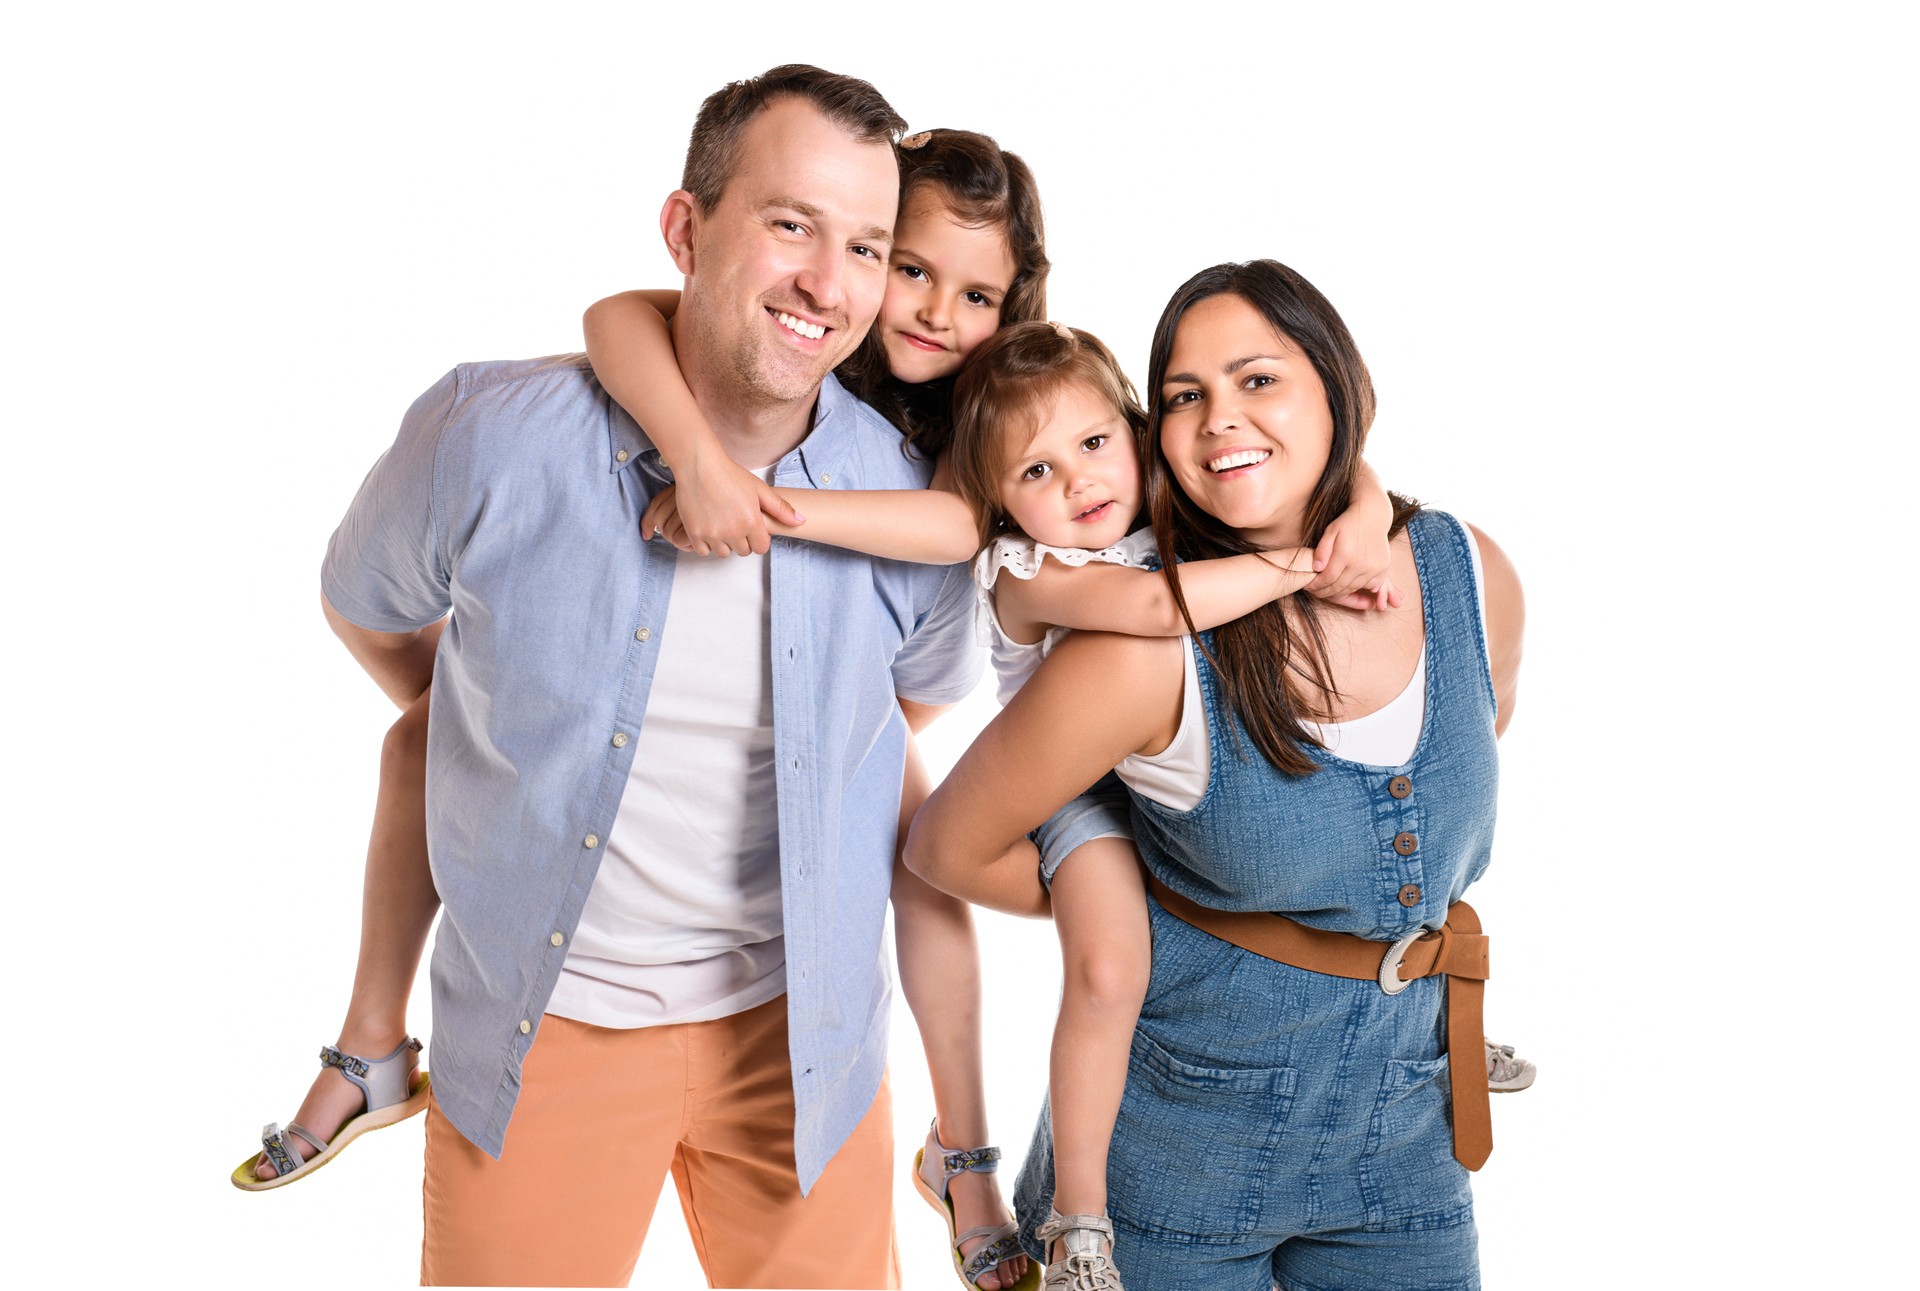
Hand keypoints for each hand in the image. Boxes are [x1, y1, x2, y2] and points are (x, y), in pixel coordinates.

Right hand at [642, 458, 804, 555]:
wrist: (699, 465)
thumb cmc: (729, 474)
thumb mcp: (759, 488)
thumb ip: (780, 508)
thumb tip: (800, 521)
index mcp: (751, 522)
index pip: (761, 548)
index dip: (758, 539)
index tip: (752, 528)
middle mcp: (733, 531)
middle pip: (743, 551)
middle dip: (742, 540)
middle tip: (735, 522)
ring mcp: (713, 534)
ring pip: (724, 553)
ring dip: (724, 543)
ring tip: (721, 524)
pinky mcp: (695, 534)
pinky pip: (704, 551)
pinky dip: (706, 544)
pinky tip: (708, 528)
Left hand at [1307, 516, 1401, 610]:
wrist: (1373, 516)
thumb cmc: (1348, 523)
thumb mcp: (1330, 531)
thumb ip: (1322, 550)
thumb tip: (1316, 569)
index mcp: (1346, 555)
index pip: (1328, 579)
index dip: (1316, 586)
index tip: (1308, 587)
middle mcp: (1361, 564)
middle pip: (1340, 587)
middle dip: (1325, 592)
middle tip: (1316, 592)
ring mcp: (1374, 568)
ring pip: (1353, 588)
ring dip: (1340, 592)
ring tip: (1329, 589)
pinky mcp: (1383, 569)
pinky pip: (1368, 585)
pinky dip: (1357, 587)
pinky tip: (1348, 584)